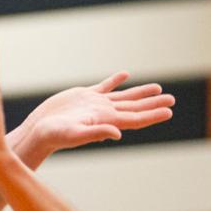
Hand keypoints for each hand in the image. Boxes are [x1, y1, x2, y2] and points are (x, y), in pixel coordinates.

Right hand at [23, 72, 174, 153]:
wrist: (38, 130)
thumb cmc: (55, 135)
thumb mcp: (75, 135)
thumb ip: (97, 133)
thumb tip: (118, 134)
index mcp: (106, 121)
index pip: (135, 118)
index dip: (153, 115)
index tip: (169, 111)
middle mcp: (105, 113)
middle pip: (135, 108)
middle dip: (153, 104)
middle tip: (172, 100)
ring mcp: (95, 104)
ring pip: (124, 97)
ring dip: (141, 93)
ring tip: (158, 88)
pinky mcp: (84, 96)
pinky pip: (105, 86)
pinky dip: (116, 81)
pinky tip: (125, 75)